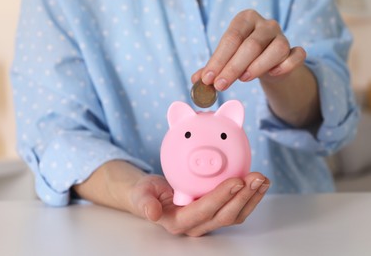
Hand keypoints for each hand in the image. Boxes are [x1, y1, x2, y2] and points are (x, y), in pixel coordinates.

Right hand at [129, 172, 269, 236]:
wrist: (152, 195)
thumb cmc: (147, 193)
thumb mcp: (140, 194)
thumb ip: (144, 202)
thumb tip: (151, 213)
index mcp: (178, 221)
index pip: (203, 210)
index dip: (221, 197)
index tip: (236, 181)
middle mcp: (196, 225)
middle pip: (224, 215)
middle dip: (243, 197)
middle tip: (256, 178)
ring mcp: (207, 221)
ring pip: (235, 215)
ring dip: (251, 198)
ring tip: (262, 180)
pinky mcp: (215, 213)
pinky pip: (236, 209)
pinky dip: (250, 197)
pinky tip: (257, 184)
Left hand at [192, 9, 305, 90]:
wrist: (268, 64)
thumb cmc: (241, 59)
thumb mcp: (224, 61)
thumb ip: (211, 69)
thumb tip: (195, 81)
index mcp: (245, 20)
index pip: (231, 38)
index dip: (218, 60)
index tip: (207, 79)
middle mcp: (266, 24)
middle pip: (251, 45)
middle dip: (233, 67)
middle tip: (220, 85)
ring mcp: (283, 36)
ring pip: (277, 49)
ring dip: (258, 66)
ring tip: (244, 79)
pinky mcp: (295, 51)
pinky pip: (297, 56)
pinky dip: (286, 66)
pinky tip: (273, 74)